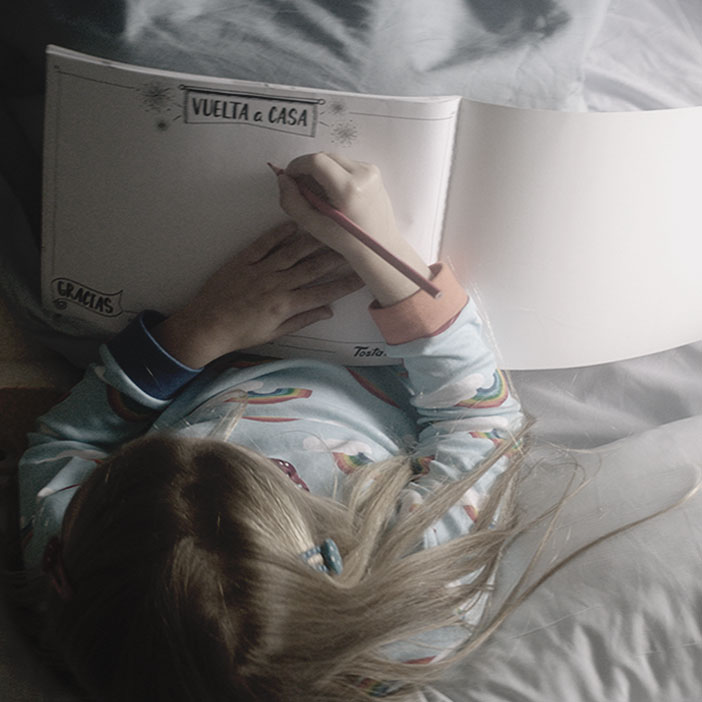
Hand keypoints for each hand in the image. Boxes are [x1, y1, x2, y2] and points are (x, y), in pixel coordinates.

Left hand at [152, 222, 362, 366]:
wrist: (206, 326)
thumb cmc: (241, 333)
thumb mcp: (275, 333)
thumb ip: (302, 320)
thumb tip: (328, 311)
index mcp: (286, 305)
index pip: (323, 293)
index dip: (345, 284)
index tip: (363, 275)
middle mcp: (277, 284)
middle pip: (313, 267)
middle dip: (336, 256)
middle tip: (354, 244)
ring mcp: (260, 269)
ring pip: (293, 251)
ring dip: (314, 240)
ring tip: (331, 229)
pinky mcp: (244, 259)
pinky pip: (265, 242)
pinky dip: (279, 232)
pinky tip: (295, 223)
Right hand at [275, 152, 431, 306]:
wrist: (380, 247)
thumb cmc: (349, 242)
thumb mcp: (314, 226)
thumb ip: (293, 202)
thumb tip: (284, 180)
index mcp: (349, 188)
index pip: (316, 161)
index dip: (297, 166)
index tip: (289, 177)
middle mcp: (363, 174)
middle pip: (325, 157)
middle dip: (308, 169)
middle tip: (302, 189)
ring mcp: (371, 171)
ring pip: (335, 160)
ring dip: (321, 172)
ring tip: (319, 196)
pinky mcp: (374, 172)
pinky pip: (346, 165)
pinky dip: (335, 174)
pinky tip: (334, 195)